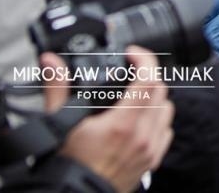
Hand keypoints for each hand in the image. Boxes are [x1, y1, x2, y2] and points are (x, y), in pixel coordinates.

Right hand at [48, 47, 173, 191]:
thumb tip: (51, 62)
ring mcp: (149, 149)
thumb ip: (57, 88)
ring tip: (134, 95)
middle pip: (161, 91)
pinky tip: (140, 120)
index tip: (132, 53)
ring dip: (155, 98)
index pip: (148, 80)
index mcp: (122, 124)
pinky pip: (166, 131)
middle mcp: (142, 136)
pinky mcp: (151, 161)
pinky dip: (158, 120)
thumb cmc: (66, 165)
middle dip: (147, 75)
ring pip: (167, 110)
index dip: (144, 59)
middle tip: (130, 72)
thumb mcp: (60, 123)